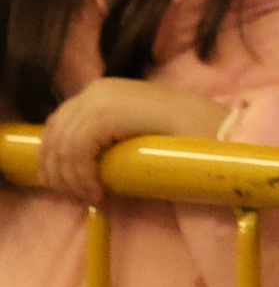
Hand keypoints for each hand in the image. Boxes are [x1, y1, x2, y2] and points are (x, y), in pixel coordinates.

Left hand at [40, 78, 224, 202]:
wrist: (216, 130)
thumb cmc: (183, 136)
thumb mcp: (136, 129)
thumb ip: (109, 134)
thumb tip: (76, 161)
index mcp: (104, 89)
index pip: (60, 122)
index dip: (55, 156)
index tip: (65, 184)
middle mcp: (98, 89)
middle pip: (55, 134)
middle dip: (58, 170)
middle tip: (75, 196)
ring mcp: (101, 99)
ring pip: (63, 146)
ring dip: (71, 179)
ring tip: (92, 197)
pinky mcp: (106, 115)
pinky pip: (77, 152)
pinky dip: (82, 177)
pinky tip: (99, 192)